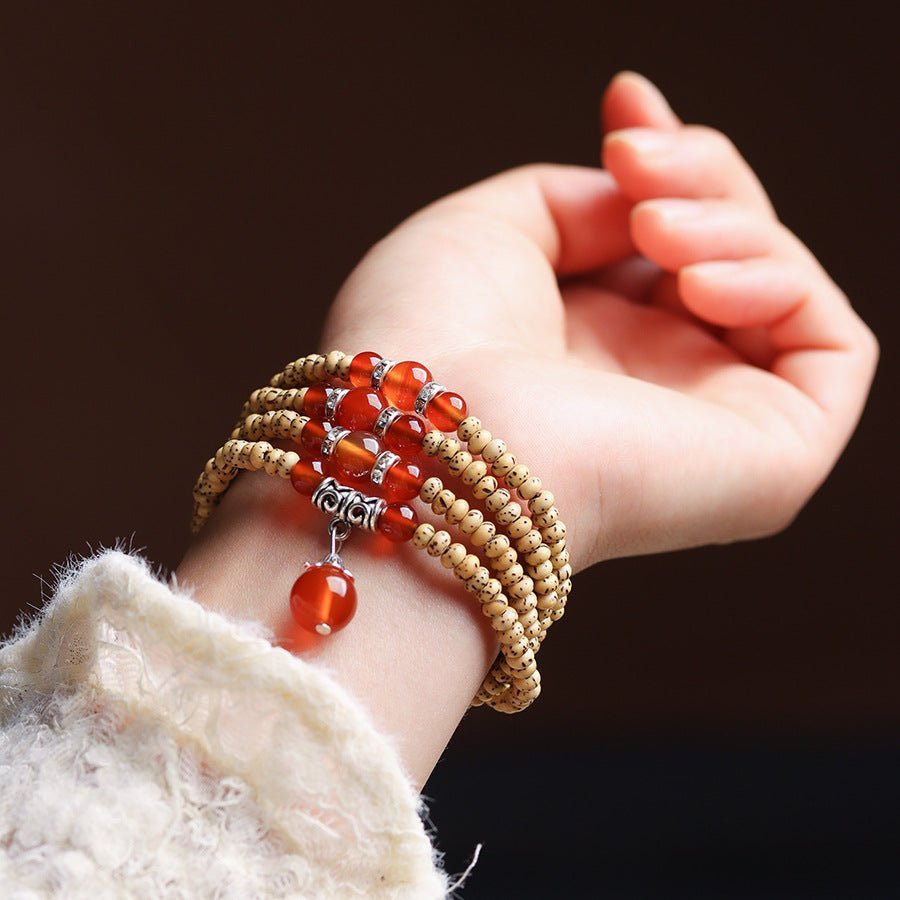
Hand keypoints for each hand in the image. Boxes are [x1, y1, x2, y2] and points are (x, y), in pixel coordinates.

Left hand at [323, 71, 876, 570]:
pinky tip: (697, 282)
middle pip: (731, 252)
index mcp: (586, 346)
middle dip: (697, 174)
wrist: (425, 438)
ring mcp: (712, 425)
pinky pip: (829, 346)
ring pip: (780, 288)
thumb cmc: (428, 341)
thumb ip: (579, 202)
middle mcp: (650, 386)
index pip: (671, 247)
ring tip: (651, 230)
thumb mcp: (488, 232)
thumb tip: (650, 201)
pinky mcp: (770, 465)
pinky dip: (779, 283)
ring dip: (730, 224)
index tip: (624, 105)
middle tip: (631, 162)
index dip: (669, 165)